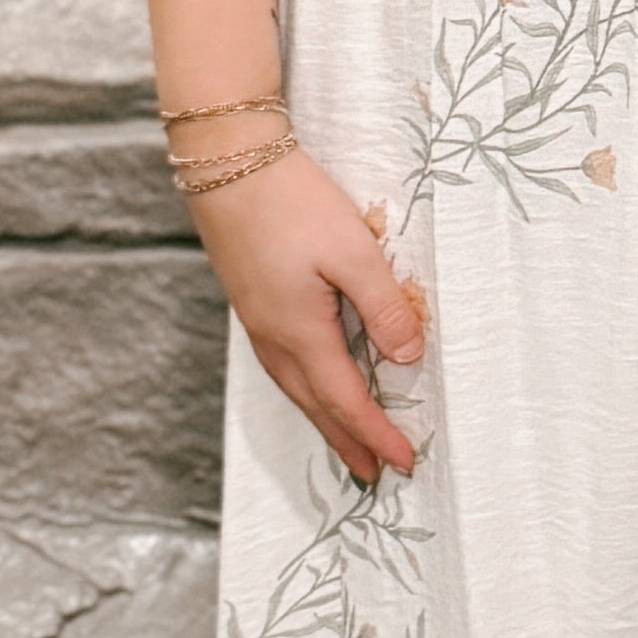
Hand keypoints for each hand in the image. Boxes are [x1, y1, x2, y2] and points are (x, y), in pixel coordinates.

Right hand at [193, 149, 426, 483]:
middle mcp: (274, 339)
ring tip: (346, 442)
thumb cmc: (291, 201)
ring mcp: (258, 323)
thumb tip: (410, 356)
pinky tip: (314, 383)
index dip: (376, 434)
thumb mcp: (352, 251)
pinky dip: (306, 391)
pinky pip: (283, 367)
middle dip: (347, 442)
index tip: (404, 461)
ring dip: (324, 420)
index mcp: (300, 333)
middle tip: (373, 474)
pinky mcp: (253, 304)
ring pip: (296, 389)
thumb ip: (385, 306)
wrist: (227, 162)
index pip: (347, 401)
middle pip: (316, 407)